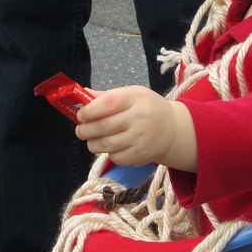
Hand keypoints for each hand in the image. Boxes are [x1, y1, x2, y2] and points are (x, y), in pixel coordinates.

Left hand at [76, 86, 196, 170]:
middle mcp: (140, 118)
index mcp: (135, 98)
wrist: (172, 129)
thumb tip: (82, 94)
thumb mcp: (131, 94)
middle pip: (103, 127)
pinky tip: (111, 147)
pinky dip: (108, 153)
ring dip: (92, 144)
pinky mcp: (140, 155)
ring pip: (106, 145)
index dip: (90, 110)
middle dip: (85, 130)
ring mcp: (141, 139)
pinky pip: (116, 157)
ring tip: (91, 140)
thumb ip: (107, 96)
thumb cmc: (146, 108)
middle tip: (80, 130)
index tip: (80, 115)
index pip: (108, 104)